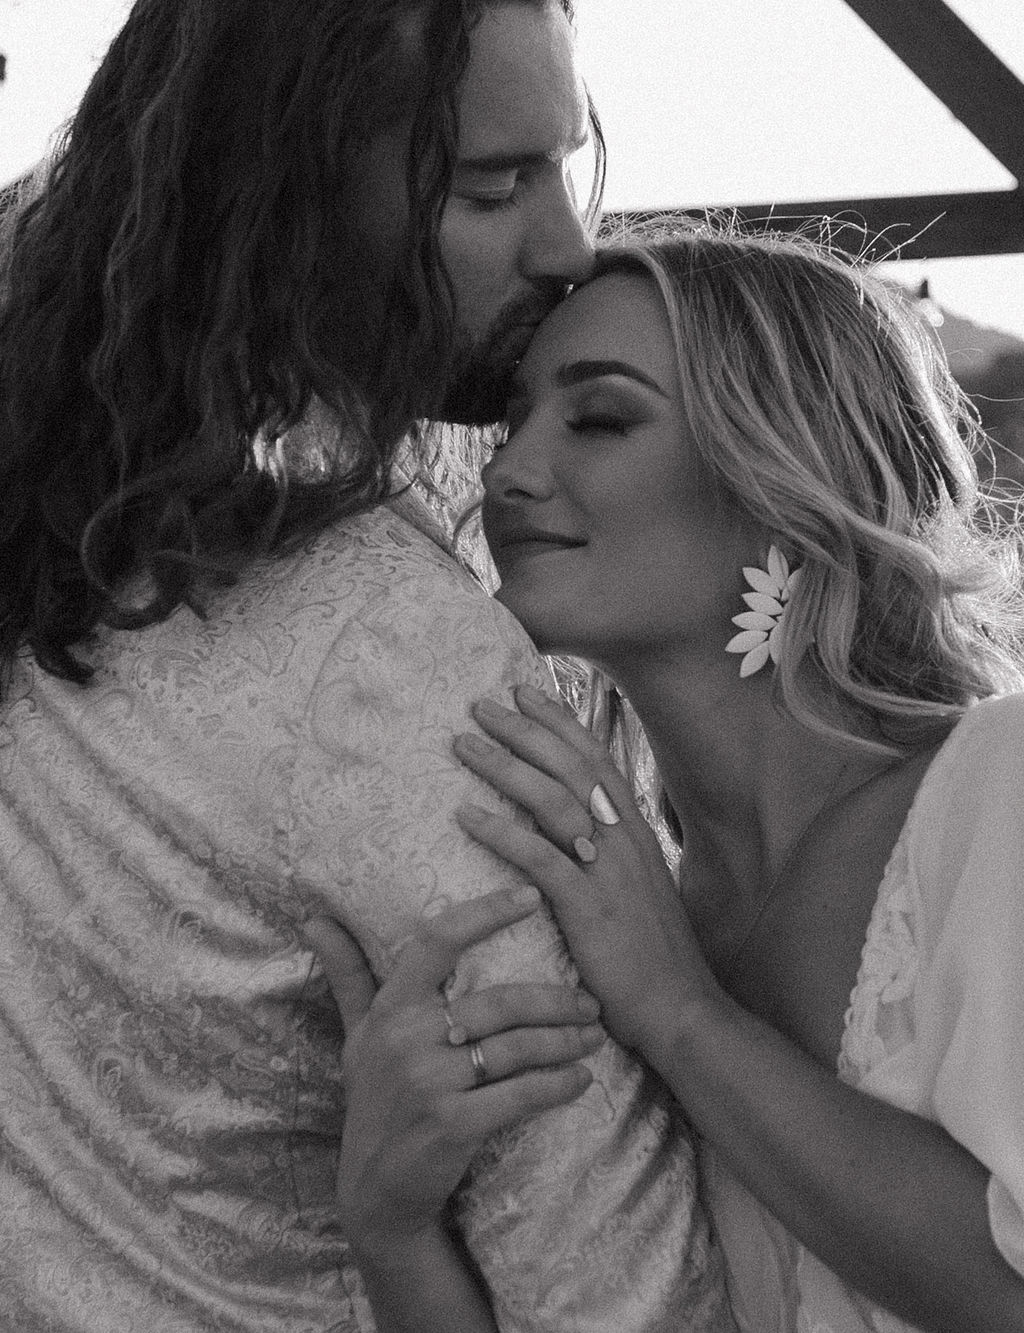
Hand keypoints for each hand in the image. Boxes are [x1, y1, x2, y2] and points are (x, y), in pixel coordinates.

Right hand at [301, 885, 602, 1253]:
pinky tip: (581, 1081)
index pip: (438, 941)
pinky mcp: (454, 1124)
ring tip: (594, 1037)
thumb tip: (314, 919)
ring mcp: (430, 1083)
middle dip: (557, 1001)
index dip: (485, 913)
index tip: (531, 897)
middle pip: (501, 1002)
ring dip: (566, 1042)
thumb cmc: (374, 1100)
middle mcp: (407, 1039)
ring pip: (517, 1048)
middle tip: (591, 1002)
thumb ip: (349, 976)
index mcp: (391, 1009)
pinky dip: (559, 1086)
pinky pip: (521, 1095)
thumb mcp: (357, 1037)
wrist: (375, 1191)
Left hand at [453, 685, 719, 1060]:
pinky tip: (465, 815)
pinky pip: (538, 857)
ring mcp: (608, 870)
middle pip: (569, 767)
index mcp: (635, 831)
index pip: (595, 759)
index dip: (559, 722)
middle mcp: (624, 839)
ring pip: (552, 801)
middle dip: (523, 730)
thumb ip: (611, 852)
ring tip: (463, 746)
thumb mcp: (637, 889)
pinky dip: (500, 831)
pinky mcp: (589, 907)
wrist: (679, 1009)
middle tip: (481, 705)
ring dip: (504, 768)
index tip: (525, 691)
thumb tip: (578, 827)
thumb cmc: (651, 954)